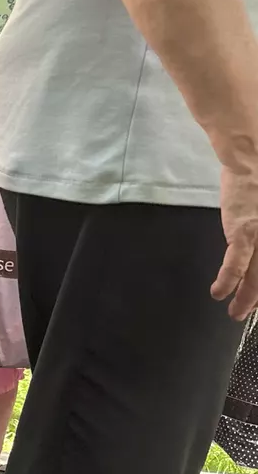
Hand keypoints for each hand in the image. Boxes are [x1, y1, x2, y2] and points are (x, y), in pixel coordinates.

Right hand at [213, 163, 257, 319]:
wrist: (254, 160)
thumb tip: (255, 245)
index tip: (257, 300)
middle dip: (257, 299)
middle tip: (246, 313)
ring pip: (257, 278)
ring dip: (245, 299)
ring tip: (235, 313)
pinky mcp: (244, 233)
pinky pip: (235, 265)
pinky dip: (227, 281)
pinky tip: (219, 293)